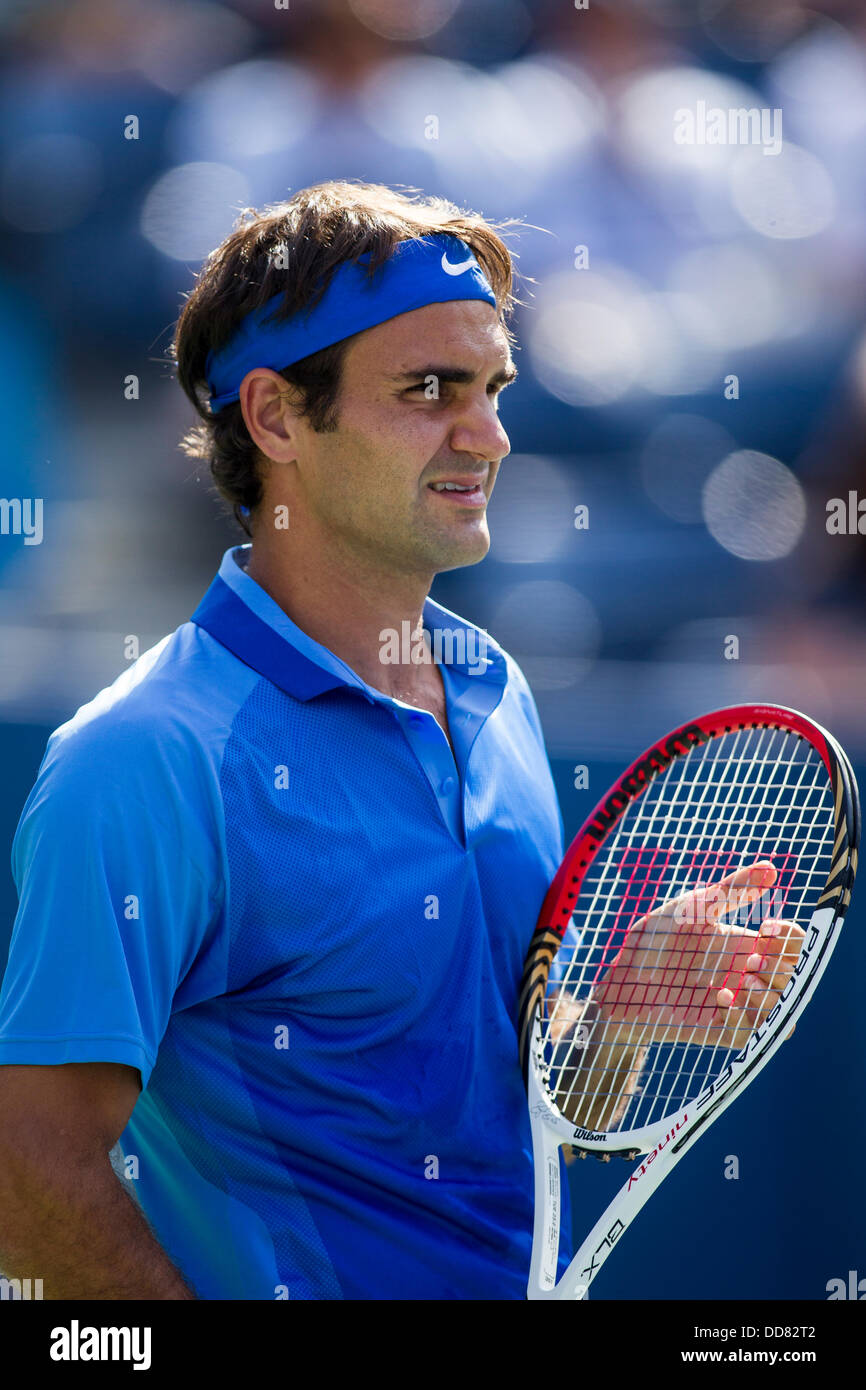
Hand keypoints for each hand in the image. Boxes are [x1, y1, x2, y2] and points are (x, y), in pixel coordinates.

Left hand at [593, 862, 803, 1049]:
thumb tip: (771, 867)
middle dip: (780, 969)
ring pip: (783, 1013)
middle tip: (749, 960)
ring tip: (741, 981)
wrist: (623, 976)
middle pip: (794, 979)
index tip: (764, 928)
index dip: (790, 938)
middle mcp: (748, 976)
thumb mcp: (695, 906)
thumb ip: (732, 889)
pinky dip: (744, 1018)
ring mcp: (737, 1005)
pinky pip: (751, 1035)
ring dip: (770, 997)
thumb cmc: (657, 938)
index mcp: (748, 945)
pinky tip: (722, 998)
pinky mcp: (719, 1029)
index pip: (794, 945)